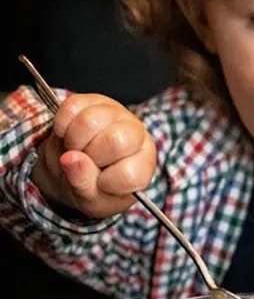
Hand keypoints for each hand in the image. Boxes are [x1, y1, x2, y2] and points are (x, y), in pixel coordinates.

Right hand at [33, 94, 154, 218]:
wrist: (74, 165)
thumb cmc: (91, 186)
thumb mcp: (90, 199)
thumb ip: (84, 183)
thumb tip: (71, 159)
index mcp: (144, 165)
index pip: (129, 173)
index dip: (106, 181)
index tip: (101, 183)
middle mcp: (138, 135)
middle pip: (115, 140)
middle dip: (90, 156)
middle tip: (87, 163)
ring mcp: (117, 113)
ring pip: (90, 121)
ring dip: (74, 141)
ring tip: (77, 149)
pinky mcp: (94, 100)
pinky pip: (71, 108)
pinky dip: (62, 126)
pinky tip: (70, 135)